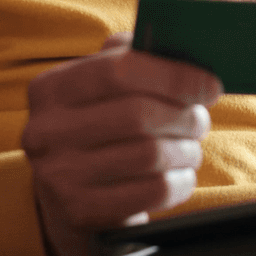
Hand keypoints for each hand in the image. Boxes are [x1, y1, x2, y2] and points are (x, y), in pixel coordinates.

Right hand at [22, 32, 221, 255]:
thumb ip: (130, 59)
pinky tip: (181, 175)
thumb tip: (179, 44)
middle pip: (137, 115)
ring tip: (190, 149)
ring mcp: (60, 175)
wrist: (65, 201)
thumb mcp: (99, 92)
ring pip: (149, 155)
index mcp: (51, 89)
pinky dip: (180, 182)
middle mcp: (46, 130)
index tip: (209, 84)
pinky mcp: (82, 211)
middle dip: (183, 116)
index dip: (173, 76)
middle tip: (200, 120)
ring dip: (185, 150)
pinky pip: (152, 192)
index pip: (118, 70)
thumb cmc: (97, 131)